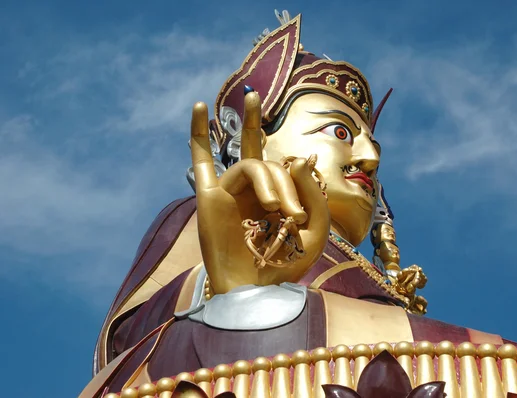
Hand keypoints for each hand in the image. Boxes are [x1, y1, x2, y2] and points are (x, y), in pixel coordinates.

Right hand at [190, 92, 329, 293]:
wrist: (256, 292)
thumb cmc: (285, 265)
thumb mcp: (315, 230)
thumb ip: (311, 193)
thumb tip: (294, 157)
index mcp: (277, 195)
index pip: (287, 169)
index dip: (298, 182)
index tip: (301, 215)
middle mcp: (252, 189)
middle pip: (263, 157)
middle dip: (273, 158)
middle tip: (279, 171)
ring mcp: (230, 190)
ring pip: (250, 165)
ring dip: (269, 184)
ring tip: (276, 211)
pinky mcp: (210, 197)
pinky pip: (202, 160)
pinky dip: (198, 133)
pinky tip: (199, 107)